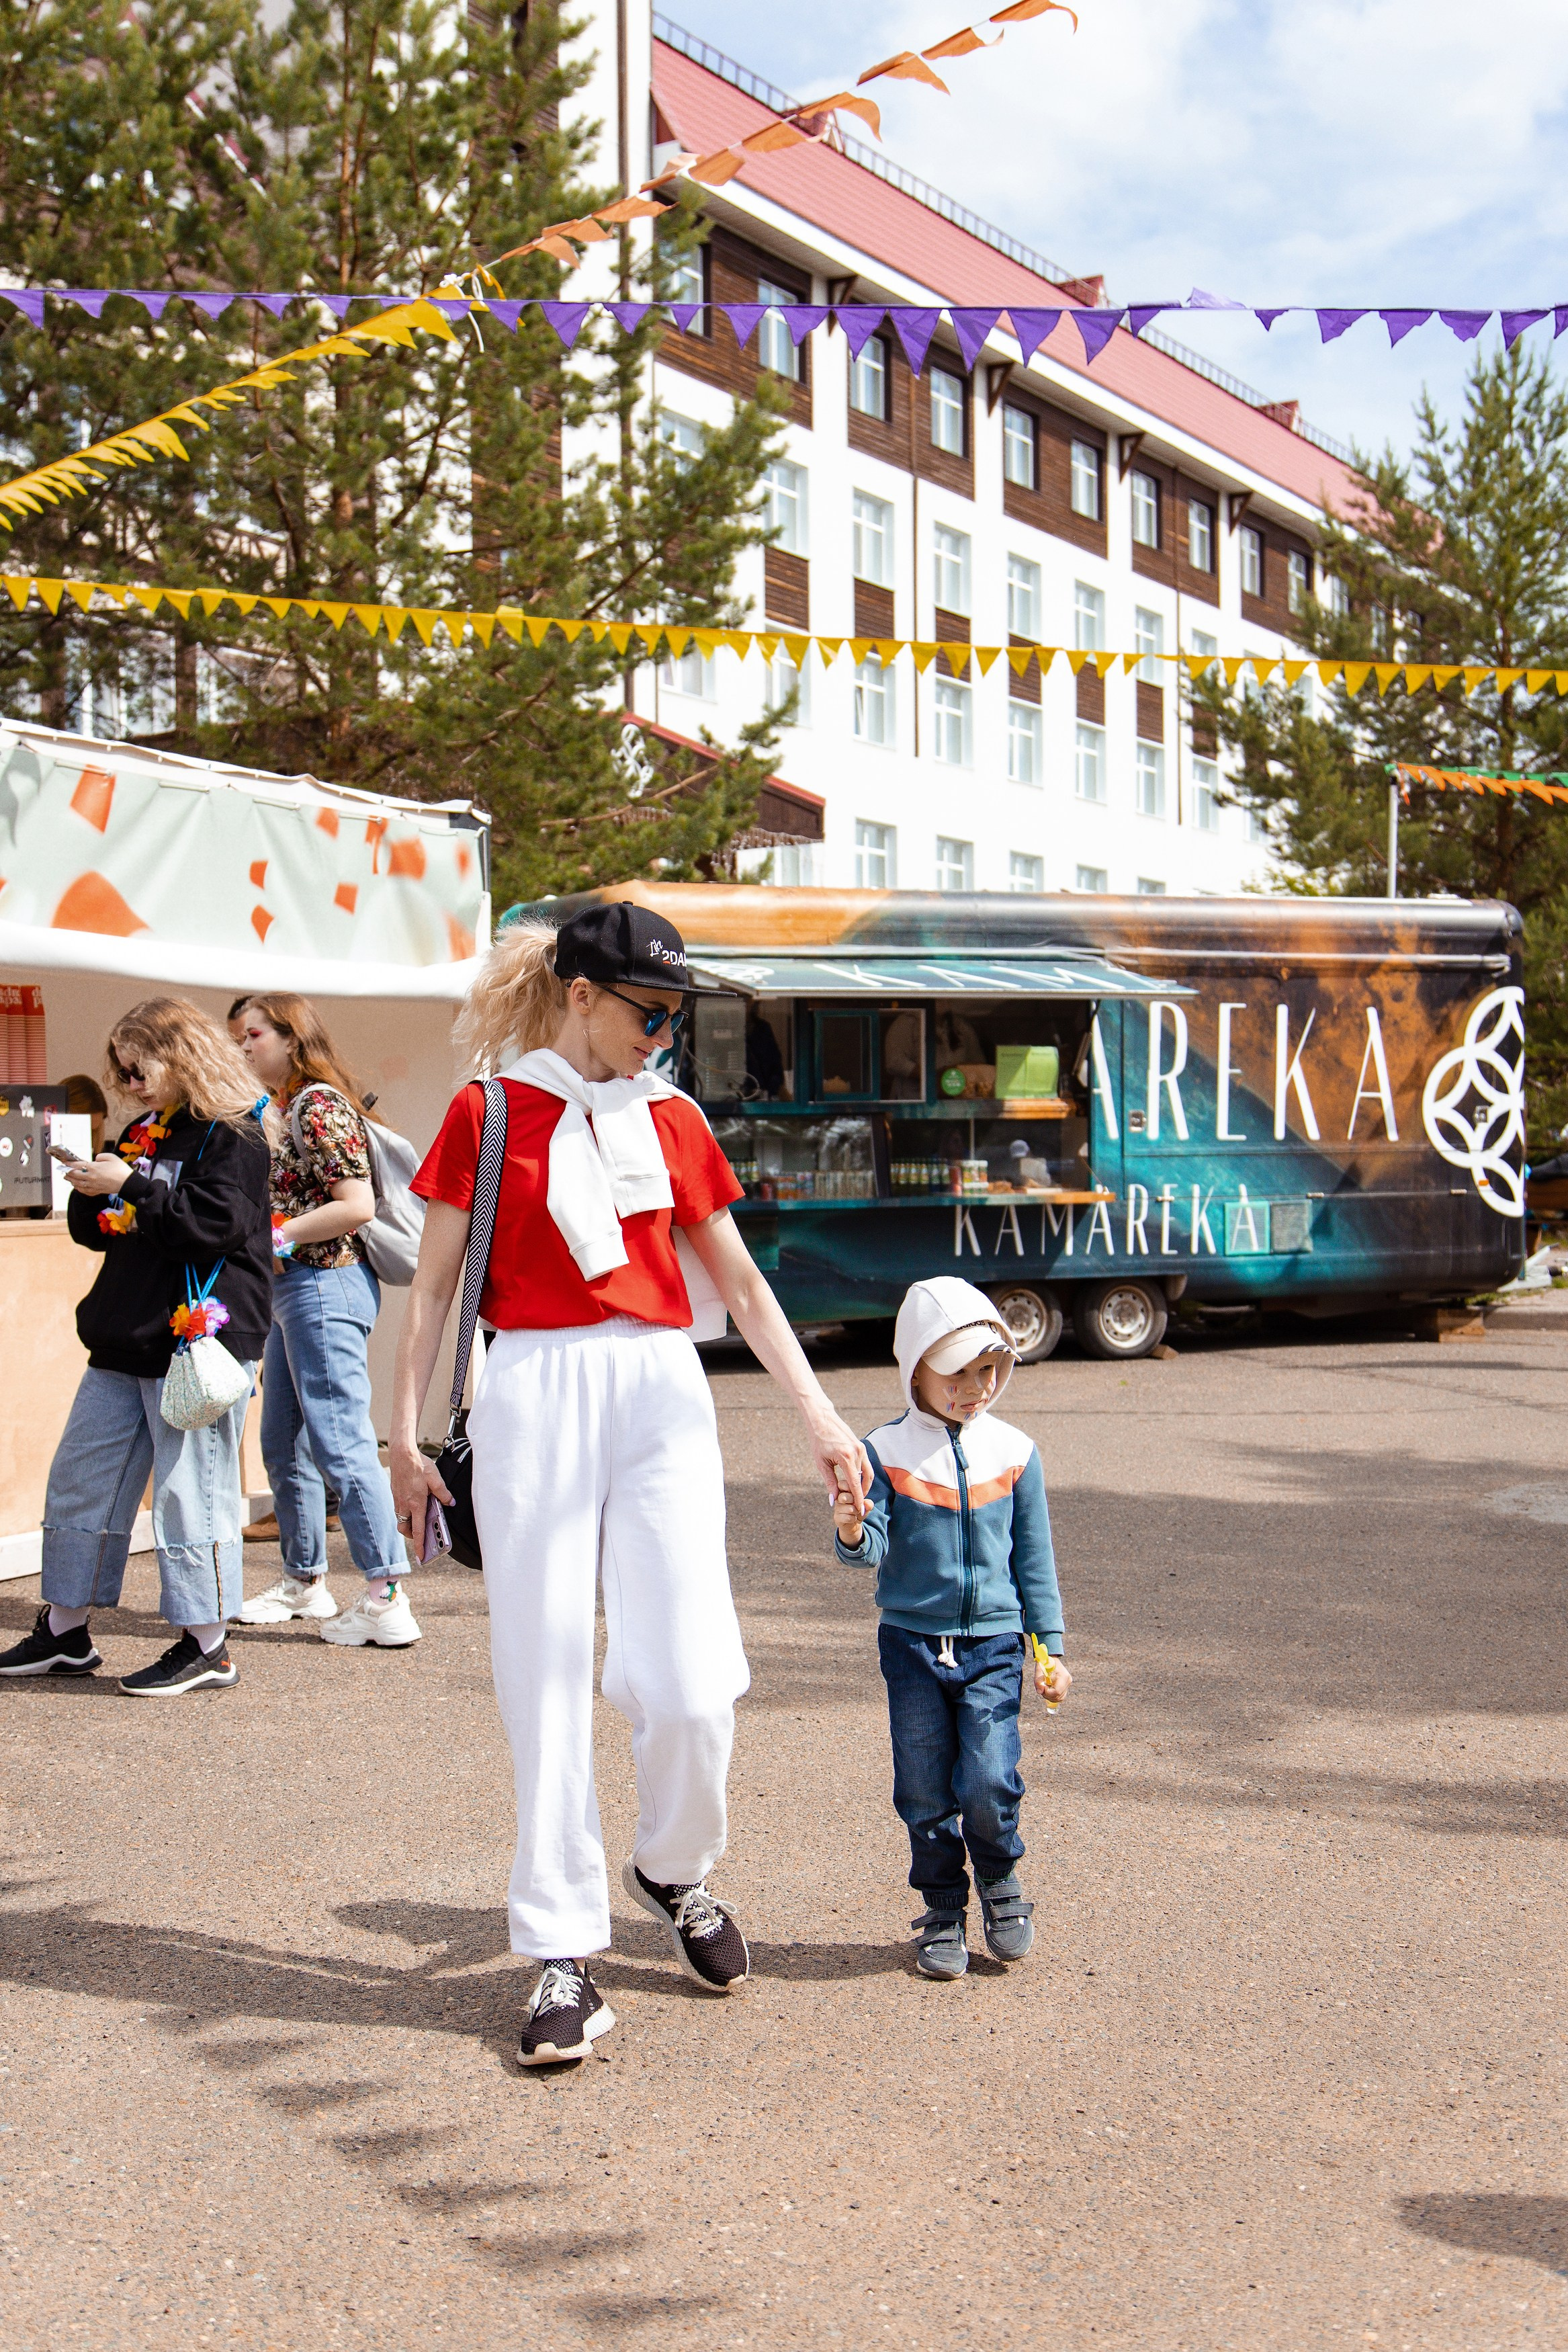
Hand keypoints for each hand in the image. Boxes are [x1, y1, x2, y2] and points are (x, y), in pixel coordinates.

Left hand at [65, 1154, 131, 1197]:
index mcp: (93, 1168)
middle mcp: (91, 1177)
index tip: (65, 1162)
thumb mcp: (111, 1157)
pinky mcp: (96, 1191)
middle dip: (67, 1172)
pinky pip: (84, 1191)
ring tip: (68, 1178)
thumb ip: (100, 1156)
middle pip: (74, 1175)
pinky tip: (77, 1187)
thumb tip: (95, 1160)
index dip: (69, 1163)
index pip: (77, 1165)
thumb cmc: (120, 1169)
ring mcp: (93, 1185)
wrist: (127, 1183)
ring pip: (77, 1184)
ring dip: (71, 1180)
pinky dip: (78, 1188)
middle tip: (64, 1170)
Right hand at [390, 1440, 453, 1557]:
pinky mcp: (395, 1494)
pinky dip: (406, 1513)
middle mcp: (404, 1505)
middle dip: (413, 1536)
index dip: (419, 1545)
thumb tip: (450, 1503)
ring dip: (409, 1524)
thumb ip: (444, 1493)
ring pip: (401, 1520)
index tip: (421, 1556)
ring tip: (419, 1520)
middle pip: (406, 1529)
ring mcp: (398, 1500)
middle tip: (422, 1535)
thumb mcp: (436, 1478)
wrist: (401, 1453)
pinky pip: (399, 1510)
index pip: (418, 1531)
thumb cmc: (418, 1465)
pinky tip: (414, 1504)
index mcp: (416, 1504)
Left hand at [805, 1402, 869, 1516]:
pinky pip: (865, 1464)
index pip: (856, 1484)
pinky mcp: (861, 1446)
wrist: (822, 1420)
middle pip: (864, 1480)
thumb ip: (830, 1482)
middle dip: (862, 1493)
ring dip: (863, 1485)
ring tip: (856, 1495)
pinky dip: (862, 1475)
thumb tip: (833, 1501)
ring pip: (867, 1472)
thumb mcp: (821, 1463)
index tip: (861, 1511)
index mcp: (846, 1457)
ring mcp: (861, 1448)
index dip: (858, 1499)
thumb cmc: (818, 1441)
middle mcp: (857, 1452)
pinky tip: (855, 1482)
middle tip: (857, 1505)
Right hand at [832, 1480, 865, 1547]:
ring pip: (849, 1509)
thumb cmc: (859, 1510)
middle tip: (856, 1504)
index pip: (842, 1484)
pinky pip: (848, 1517)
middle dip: (855, 1502)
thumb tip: (868, 1504)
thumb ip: (868, 1503)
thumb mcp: (866, 1505)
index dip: (850, 1489)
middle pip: (844, 1497)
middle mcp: (838, 1497)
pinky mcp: (836, 1517)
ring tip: (855, 1512)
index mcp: (843, 1490)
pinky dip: (853, 1519)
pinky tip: (852, 1519)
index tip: (855, 1494)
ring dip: (856, 1512)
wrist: (853, 1524)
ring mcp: (836, 1508)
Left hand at [1035, 1653, 1070, 1706]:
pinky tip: (1048, 1689)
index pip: (1057, 1691)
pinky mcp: (1066, 1687)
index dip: (1047, 1692)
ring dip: (1049, 1696)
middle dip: (1047, 1695)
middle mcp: (1068, 1681)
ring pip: (1059, 1698)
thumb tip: (1039, 1691)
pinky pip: (1060, 1697)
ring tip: (1044, 1687)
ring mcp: (1068, 1684)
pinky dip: (1053, 1696)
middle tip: (1041, 1687)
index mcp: (1063, 1675)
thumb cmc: (1044, 1663)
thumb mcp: (1039, 1669)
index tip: (1042, 1686)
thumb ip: (1038, 1680)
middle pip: (1058, 1696)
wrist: (1050, 1659)